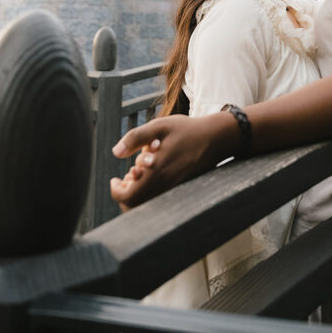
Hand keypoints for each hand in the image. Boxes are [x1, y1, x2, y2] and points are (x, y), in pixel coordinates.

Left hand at [110, 112, 236, 209]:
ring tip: (138, 174)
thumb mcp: (159, 126)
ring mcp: (175, 189)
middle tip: (125, 178)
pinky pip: (160, 199)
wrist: (216, 137)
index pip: (129, 197)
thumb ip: (135, 138)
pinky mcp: (181, 188)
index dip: (116, 191)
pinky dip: (150, 192)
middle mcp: (166, 186)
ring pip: (148, 204)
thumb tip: (115, 152)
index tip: (115, 179)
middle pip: (136, 206)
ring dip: (138, 193)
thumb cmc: (187, 130)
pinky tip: (152, 174)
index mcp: (157, 173)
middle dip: (126, 194)